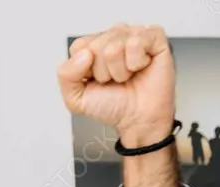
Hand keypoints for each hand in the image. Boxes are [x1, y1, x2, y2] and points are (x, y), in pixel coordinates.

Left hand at [59, 23, 175, 145]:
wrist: (137, 119)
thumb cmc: (111, 106)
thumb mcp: (75, 98)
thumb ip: (66, 75)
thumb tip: (84, 54)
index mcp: (93, 47)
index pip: (79, 46)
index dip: (85, 70)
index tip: (96, 81)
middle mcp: (113, 37)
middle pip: (96, 46)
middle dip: (104, 72)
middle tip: (114, 80)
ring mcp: (134, 34)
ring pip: (115, 45)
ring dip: (120, 70)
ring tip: (127, 76)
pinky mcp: (154, 36)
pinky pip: (137, 42)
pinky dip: (136, 62)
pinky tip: (140, 67)